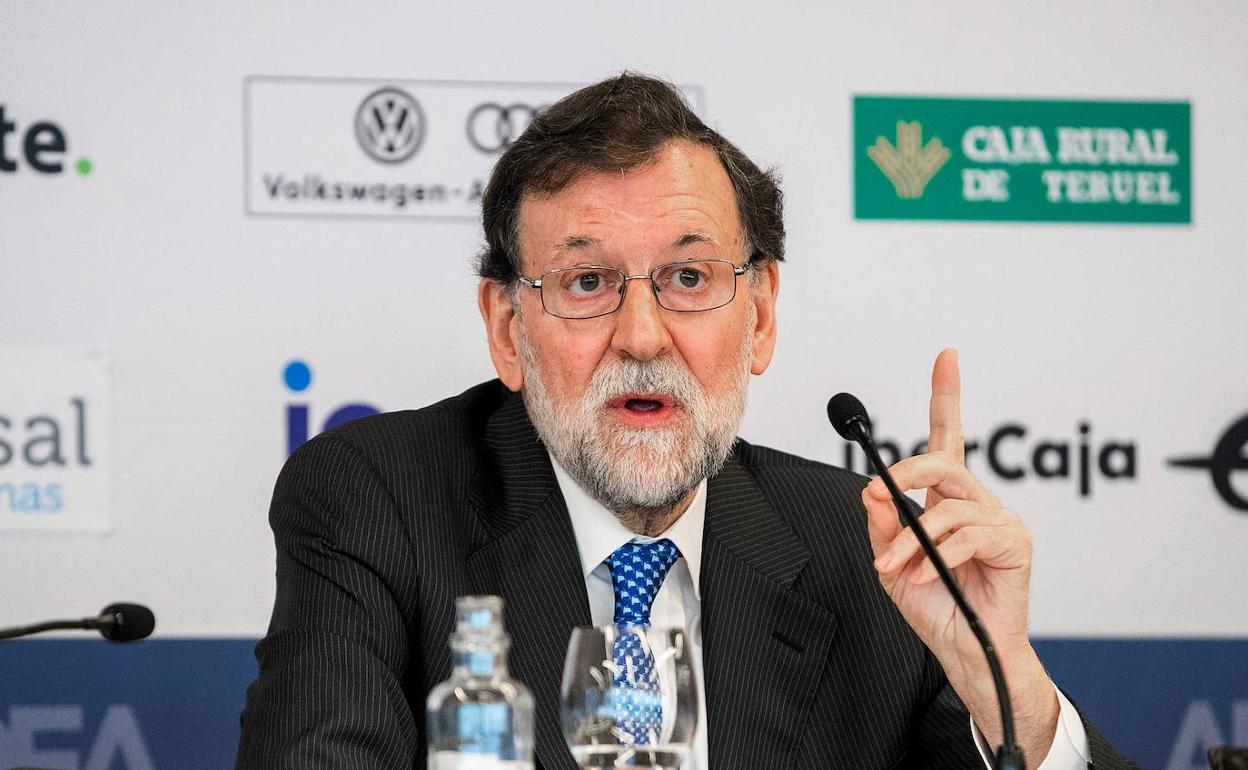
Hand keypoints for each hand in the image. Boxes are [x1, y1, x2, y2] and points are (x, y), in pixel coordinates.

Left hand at [861, 349, 1057, 758]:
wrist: (965, 652)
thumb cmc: (934, 606)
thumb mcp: (892, 565)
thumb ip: (882, 528)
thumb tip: (871, 493)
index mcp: (948, 499)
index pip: (947, 437)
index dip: (947, 395)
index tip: (947, 356)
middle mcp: (976, 501)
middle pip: (943, 461)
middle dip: (907, 472)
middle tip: (879, 490)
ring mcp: (999, 519)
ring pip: (948, 507)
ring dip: (911, 539)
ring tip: (894, 566)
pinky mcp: (1015, 543)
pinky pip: (967, 535)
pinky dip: (935, 555)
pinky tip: (919, 573)